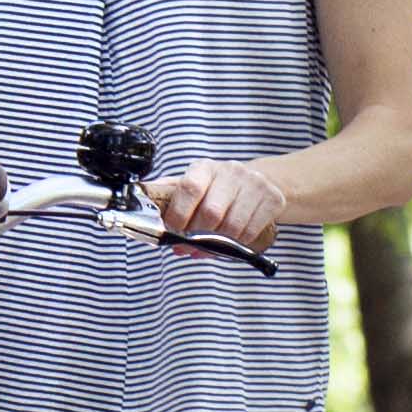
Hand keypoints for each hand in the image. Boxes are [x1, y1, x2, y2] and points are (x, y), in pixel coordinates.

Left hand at [143, 155, 291, 255]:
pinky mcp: (272, 199)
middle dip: (198, 235)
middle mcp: (230, 172)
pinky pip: (250, 232)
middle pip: (211, 213)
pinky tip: (234, 239)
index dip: (179, 214)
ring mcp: (254, 185)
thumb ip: (169, 194)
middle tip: (192, 242)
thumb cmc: (220, 188)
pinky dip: (238, 243)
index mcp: (204, 168)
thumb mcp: (194, 184)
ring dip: (219, 243)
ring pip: (231, 227)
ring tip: (213, 242)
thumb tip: (140, 200)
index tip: (174, 230)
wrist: (263, 181)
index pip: (189, 188)